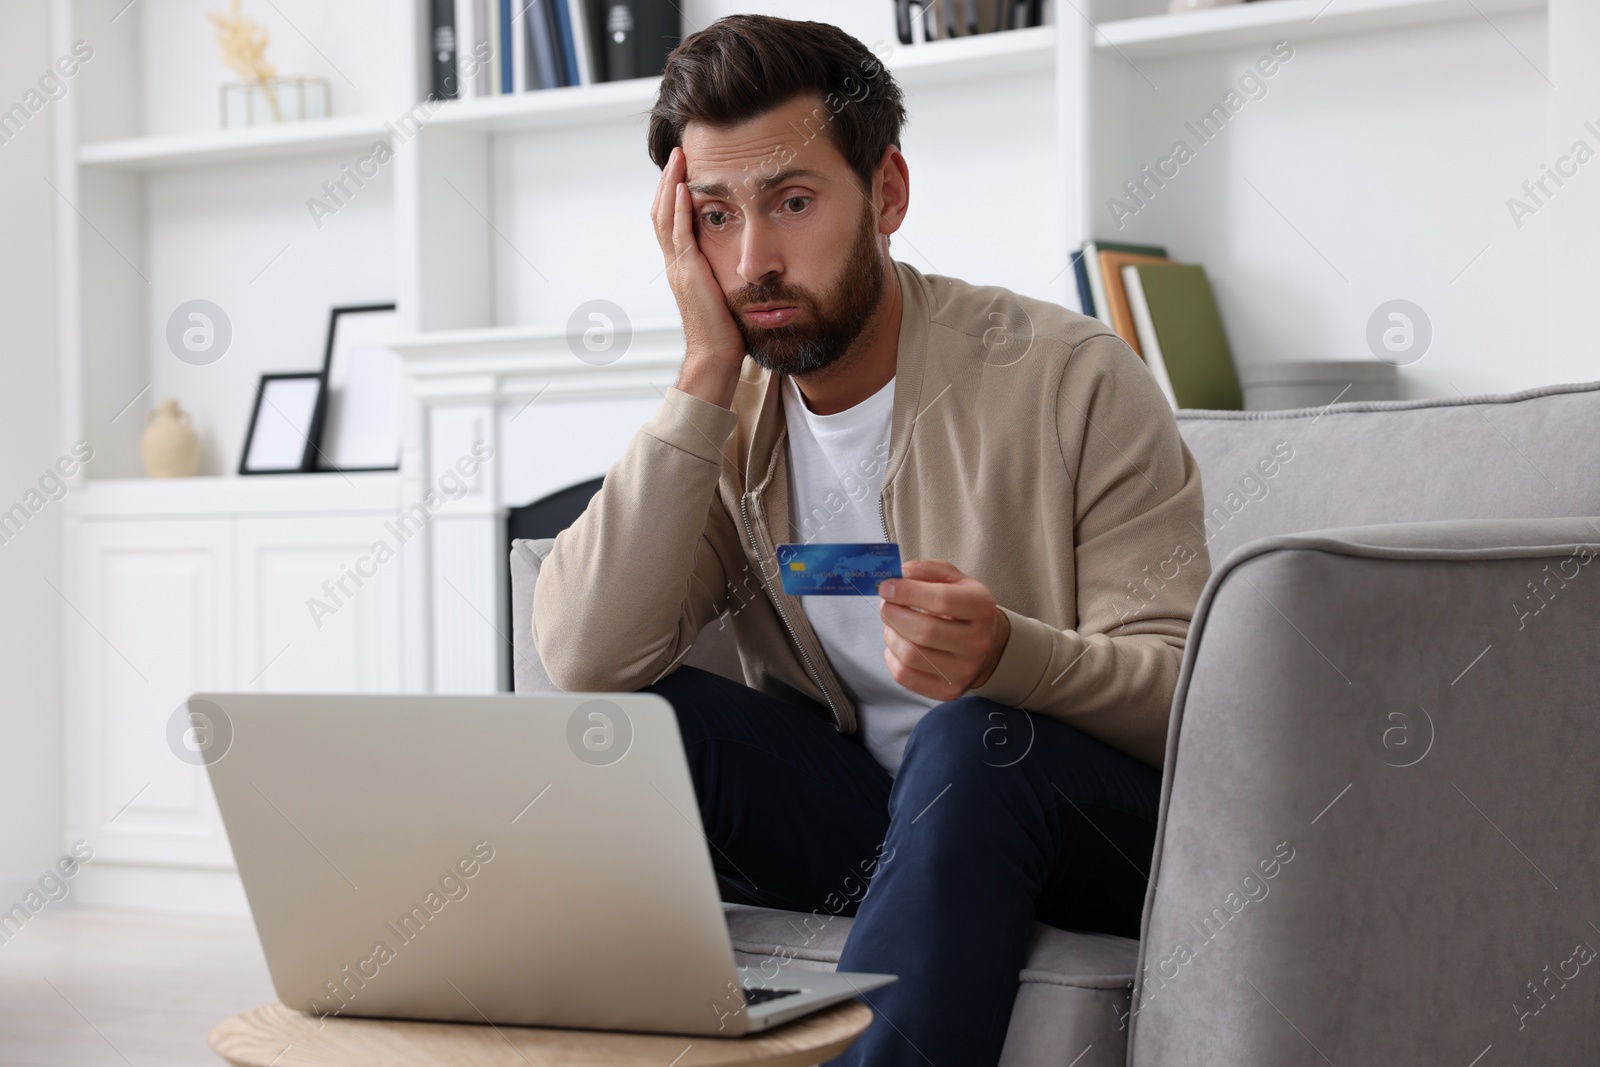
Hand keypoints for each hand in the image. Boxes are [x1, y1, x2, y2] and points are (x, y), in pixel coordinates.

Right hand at [650, 147, 745, 408]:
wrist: (717, 358)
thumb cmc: (726, 331)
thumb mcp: (726, 291)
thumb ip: (726, 270)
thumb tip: (743, 256)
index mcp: (683, 267)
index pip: (671, 221)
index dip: (673, 193)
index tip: (683, 169)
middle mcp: (676, 264)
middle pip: (661, 212)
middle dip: (668, 180)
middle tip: (678, 152)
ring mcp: (679, 268)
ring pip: (665, 217)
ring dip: (670, 185)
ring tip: (678, 158)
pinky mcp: (688, 274)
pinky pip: (679, 235)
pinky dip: (679, 210)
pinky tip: (684, 189)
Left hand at [878, 559, 1010, 701]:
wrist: (986, 644)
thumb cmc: (962, 607)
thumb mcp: (953, 579)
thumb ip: (926, 571)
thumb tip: (898, 574)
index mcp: (982, 608)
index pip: (941, 600)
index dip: (907, 592)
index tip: (886, 587)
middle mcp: (977, 642)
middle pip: (923, 631)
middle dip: (893, 614)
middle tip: (885, 605)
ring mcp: (963, 670)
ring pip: (910, 654)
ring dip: (890, 634)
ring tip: (892, 623)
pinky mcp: (947, 692)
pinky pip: (904, 675)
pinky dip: (891, 657)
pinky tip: (897, 643)